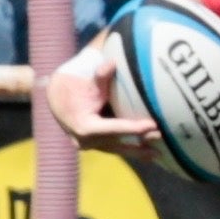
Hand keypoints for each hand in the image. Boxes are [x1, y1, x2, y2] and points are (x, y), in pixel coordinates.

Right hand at [45, 36, 161, 157]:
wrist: (57, 97)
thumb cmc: (75, 87)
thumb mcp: (88, 81)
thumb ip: (101, 76)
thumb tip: (111, 64)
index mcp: (83, 126)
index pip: (112, 129)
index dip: (132, 128)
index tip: (151, 125)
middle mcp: (85, 140)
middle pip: (117, 142)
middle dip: (139, 142)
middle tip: (162, 138)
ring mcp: (88, 145)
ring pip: (116, 150)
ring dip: (137, 152)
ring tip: (158, 154)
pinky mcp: (94, 145)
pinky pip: (114, 149)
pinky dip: (129, 150)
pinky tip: (147, 154)